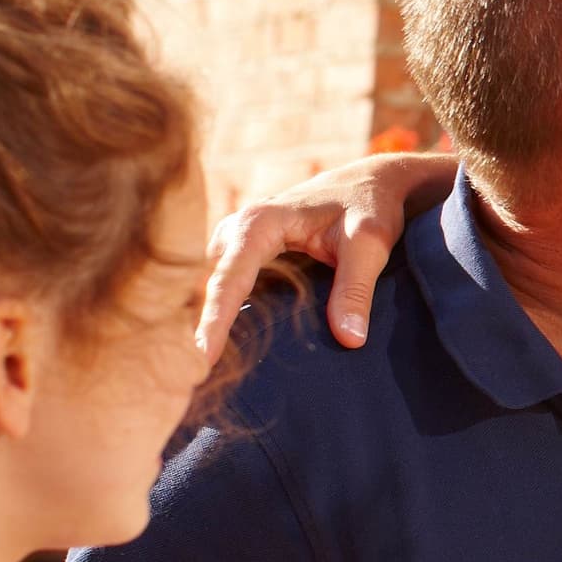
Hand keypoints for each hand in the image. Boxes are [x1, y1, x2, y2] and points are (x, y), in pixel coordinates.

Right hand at [194, 152, 460, 358]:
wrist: (371, 183)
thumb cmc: (370, 207)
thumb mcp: (370, 244)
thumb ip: (356, 290)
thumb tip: (349, 339)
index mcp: (259, 223)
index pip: (228, 279)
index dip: (214, 321)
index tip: (201, 359)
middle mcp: (235, 229)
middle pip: (207, 287)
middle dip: (195, 327)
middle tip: (190, 378)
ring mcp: (233, 242)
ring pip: (209, 289)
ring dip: (203, 324)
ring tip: (194, 373)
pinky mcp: (241, 255)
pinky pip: (221, 288)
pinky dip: (218, 316)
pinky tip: (219, 352)